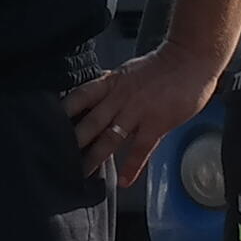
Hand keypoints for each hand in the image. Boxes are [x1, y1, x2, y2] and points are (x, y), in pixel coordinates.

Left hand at [72, 44, 225, 185]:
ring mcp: (138, 111)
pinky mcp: (157, 123)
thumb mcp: (129, 72)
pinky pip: (140, 149)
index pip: (80, 96)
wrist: (192, 58)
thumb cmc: (163, 65)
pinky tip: (124, 182)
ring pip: (109, 138)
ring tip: (80, 174)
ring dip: (94, 157)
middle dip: (73, 142)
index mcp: (111, 83)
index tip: (48, 125)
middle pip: (90, 122)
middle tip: (58, 159)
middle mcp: (120, 98)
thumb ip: (112, 88)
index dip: (64, 111)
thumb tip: (94, 101)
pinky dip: (132, 167)